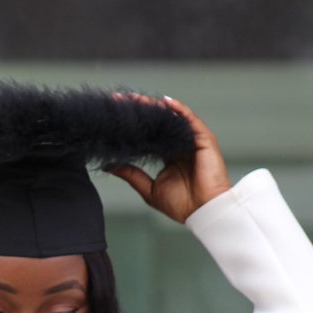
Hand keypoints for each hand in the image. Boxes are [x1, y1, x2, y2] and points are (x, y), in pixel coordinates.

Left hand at [107, 96, 230, 223]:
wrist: (203, 213)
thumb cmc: (181, 205)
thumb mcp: (149, 189)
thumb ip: (131, 175)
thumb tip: (109, 166)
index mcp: (168, 155)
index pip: (148, 134)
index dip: (133, 125)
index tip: (115, 116)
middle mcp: (179, 145)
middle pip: (158, 122)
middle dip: (140, 110)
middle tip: (121, 101)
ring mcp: (192, 141)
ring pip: (172, 118)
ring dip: (155, 107)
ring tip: (137, 99)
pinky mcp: (204, 140)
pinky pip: (190, 120)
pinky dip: (179, 110)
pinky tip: (165, 103)